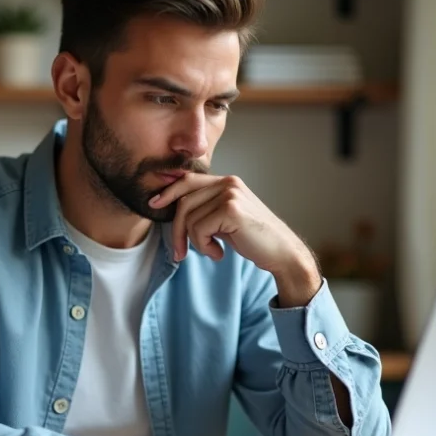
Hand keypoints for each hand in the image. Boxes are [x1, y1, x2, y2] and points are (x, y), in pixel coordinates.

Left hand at [148, 173, 320, 304]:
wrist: (282, 253)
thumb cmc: (253, 239)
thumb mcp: (225, 220)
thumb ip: (206, 210)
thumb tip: (174, 209)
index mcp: (227, 182)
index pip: (188, 181)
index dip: (168, 192)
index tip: (153, 204)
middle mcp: (228, 183)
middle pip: (183, 203)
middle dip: (176, 231)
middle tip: (179, 254)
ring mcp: (230, 194)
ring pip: (189, 218)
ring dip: (195, 243)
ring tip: (212, 251)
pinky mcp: (231, 209)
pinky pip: (198, 229)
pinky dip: (204, 247)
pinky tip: (220, 253)